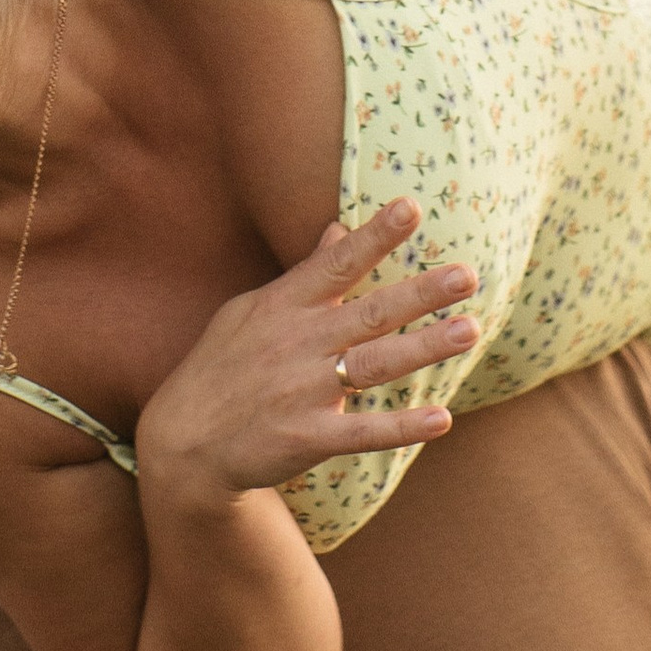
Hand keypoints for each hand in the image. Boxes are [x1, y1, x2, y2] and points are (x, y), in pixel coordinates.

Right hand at [133, 202, 480, 507]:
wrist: (182, 443)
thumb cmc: (220, 367)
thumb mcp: (250, 311)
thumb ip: (303, 275)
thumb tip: (338, 229)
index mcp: (284, 305)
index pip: (337, 262)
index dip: (374, 235)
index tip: (412, 207)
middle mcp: (297, 342)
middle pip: (369, 312)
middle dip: (420, 292)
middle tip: (467, 275)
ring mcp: (303, 391)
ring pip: (375, 364)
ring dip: (424, 348)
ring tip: (468, 330)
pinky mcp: (307, 438)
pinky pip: (363, 431)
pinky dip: (402, 426)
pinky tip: (440, 419)